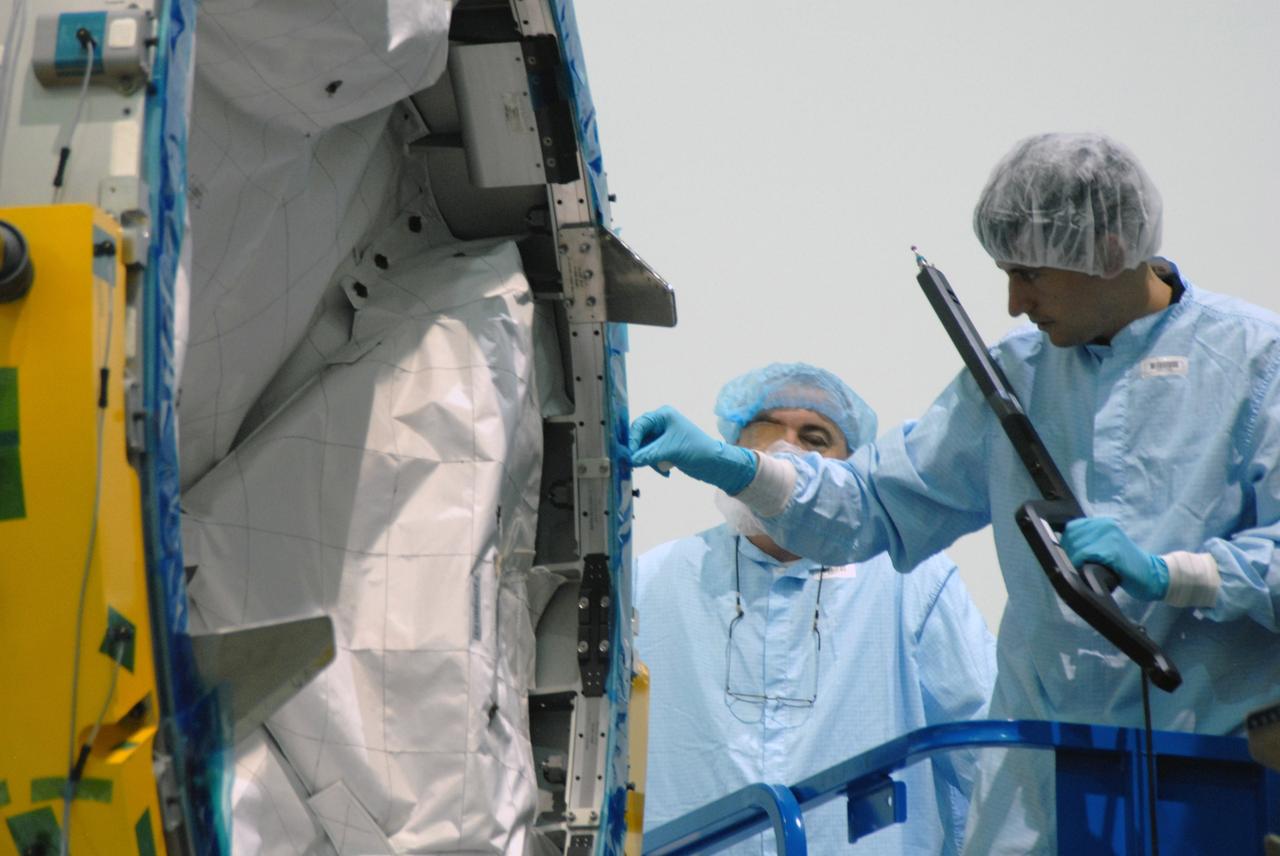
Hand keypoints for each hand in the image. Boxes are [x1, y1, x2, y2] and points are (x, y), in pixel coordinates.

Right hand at [628, 406, 756, 493]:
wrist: (715, 464)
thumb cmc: (696, 450)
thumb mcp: (670, 451)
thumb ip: (647, 454)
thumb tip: (629, 460)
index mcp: (663, 415)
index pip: (639, 425)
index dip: (632, 440)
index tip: (629, 456)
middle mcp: (662, 423)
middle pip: (640, 437)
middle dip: (640, 452)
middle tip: (636, 465)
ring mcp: (664, 436)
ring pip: (644, 449)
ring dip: (649, 461)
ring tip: (661, 469)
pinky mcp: (666, 448)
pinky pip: (651, 456)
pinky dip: (655, 464)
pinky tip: (666, 471)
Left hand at [1061, 517, 1168, 600]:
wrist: (1153, 575)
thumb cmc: (1126, 564)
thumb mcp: (1106, 546)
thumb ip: (1089, 542)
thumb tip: (1062, 546)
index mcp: (1102, 523)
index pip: (1072, 528)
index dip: (1067, 543)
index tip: (1071, 556)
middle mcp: (1105, 525)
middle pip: (1072, 537)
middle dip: (1070, 554)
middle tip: (1078, 566)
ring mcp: (1110, 537)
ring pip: (1077, 547)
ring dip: (1075, 561)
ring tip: (1084, 569)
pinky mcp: (1112, 551)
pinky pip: (1086, 555)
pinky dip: (1082, 564)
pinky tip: (1089, 571)